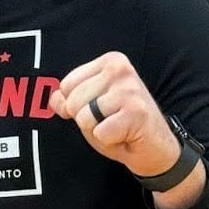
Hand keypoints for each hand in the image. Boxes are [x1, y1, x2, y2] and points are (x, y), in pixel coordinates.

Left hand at [49, 51, 182, 180]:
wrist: (154, 146)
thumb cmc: (122, 124)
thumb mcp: (90, 107)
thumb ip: (70, 99)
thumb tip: (54, 98)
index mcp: (110, 61)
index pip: (66, 85)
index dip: (76, 105)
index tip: (99, 109)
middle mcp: (120, 69)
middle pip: (72, 101)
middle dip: (85, 119)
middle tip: (109, 120)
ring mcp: (129, 89)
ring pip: (83, 117)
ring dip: (96, 130)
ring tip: (115, 126)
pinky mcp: (135, 112)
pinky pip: (99, 132)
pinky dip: (107, 140)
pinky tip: (124, 134)